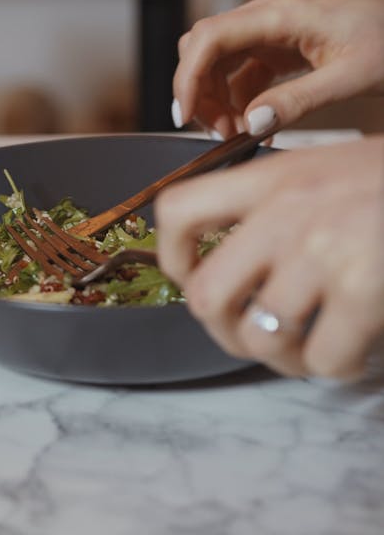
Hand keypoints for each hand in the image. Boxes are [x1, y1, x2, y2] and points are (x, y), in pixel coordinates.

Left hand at [155, 136, 383, 379]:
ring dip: (279, 359)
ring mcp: (323, 252)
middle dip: (222, 330)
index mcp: (270, 177)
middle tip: (248, 333)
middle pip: (206, 294)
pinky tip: (350, 351)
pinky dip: (333, 368)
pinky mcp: (362, 290)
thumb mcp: (319, 166)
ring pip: (261, 337)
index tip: (191, 276)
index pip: (178, 210)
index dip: (171, 256)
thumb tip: (229, 261)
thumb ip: (270, 203)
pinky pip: (324, 359)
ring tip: (303, 349)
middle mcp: (286, 212)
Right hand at [172, 0, 383, 137]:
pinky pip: (243, 73)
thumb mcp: (352, 77)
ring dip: (219, 100)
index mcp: (281, 14)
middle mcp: (267, 16)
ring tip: (240, 133)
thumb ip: (300, 101)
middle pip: (205, 49)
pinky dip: (240, 100)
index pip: (210, 37)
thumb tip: (252, 123)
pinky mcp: (279, 47)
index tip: (185, 115)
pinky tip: (256, 125)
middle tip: (220, 132)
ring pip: (219, 63)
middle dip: (201, 92)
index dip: (188, 76)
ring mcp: (271, 31)